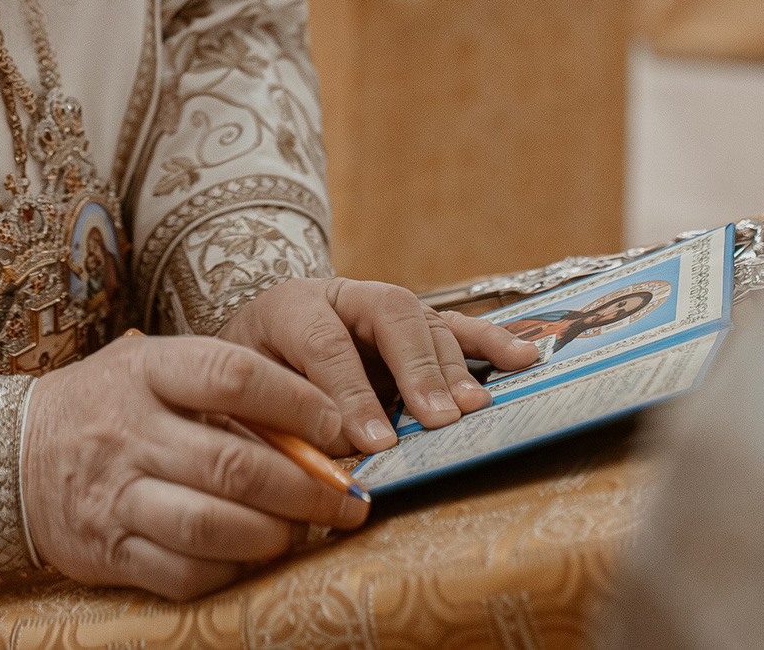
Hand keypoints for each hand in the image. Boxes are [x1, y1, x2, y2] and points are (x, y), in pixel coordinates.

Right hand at [20, 333, 367, 598]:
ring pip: (213, 526)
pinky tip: (252, 558)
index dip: (298, 401)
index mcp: (143, 371)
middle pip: (235, 464)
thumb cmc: (101, 404)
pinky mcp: (108, 550)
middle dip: (308, 489)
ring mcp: (115, 495)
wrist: (7, 454)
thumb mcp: (146, 369)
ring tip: (304, 531)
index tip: (337, 427)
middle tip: (350, 500)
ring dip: (275, 535)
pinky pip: (184, 574)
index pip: (233, 375)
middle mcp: (127, 431)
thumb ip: (217, 388)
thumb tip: (313, 429)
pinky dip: (231, 571)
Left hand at [218, 278, 539, 453]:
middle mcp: (343, 297)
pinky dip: (492, 343)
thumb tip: (327, 465)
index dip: (350, 392)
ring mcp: (382, 307)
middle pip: (390, 316)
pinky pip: (459, 327)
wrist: (250, 344)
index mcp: (288, 308)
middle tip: (434, 420)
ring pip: (428, 322)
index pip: (325, 343)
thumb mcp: (241, 395)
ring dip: (452, 369)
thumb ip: (277, 424)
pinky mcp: (415, 324)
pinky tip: (522, 359)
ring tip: (472, 410)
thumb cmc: (246, 380)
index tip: (373, 442)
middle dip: (415, 371)